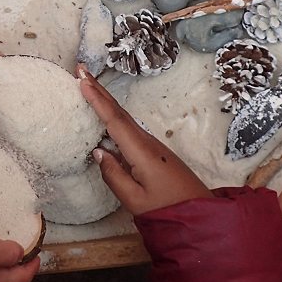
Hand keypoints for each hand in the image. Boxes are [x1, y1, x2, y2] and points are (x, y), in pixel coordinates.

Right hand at [77, 64, 211, 213]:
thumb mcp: (135, 199)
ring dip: (106, 101)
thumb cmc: (167, 208)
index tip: (82, 81)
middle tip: (81, 69)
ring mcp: (152, 145)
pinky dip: (114, 116)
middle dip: (99, 90)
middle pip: (119, 112)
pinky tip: (106, 115)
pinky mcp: (154, 151)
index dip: (97, 100)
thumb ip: (113, 175)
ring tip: (88, 85)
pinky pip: (129, 129)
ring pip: (124, 118)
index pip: (114, 121)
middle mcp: (147, 142)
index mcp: (141, 152)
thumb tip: (98, 152)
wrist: (200, 212)